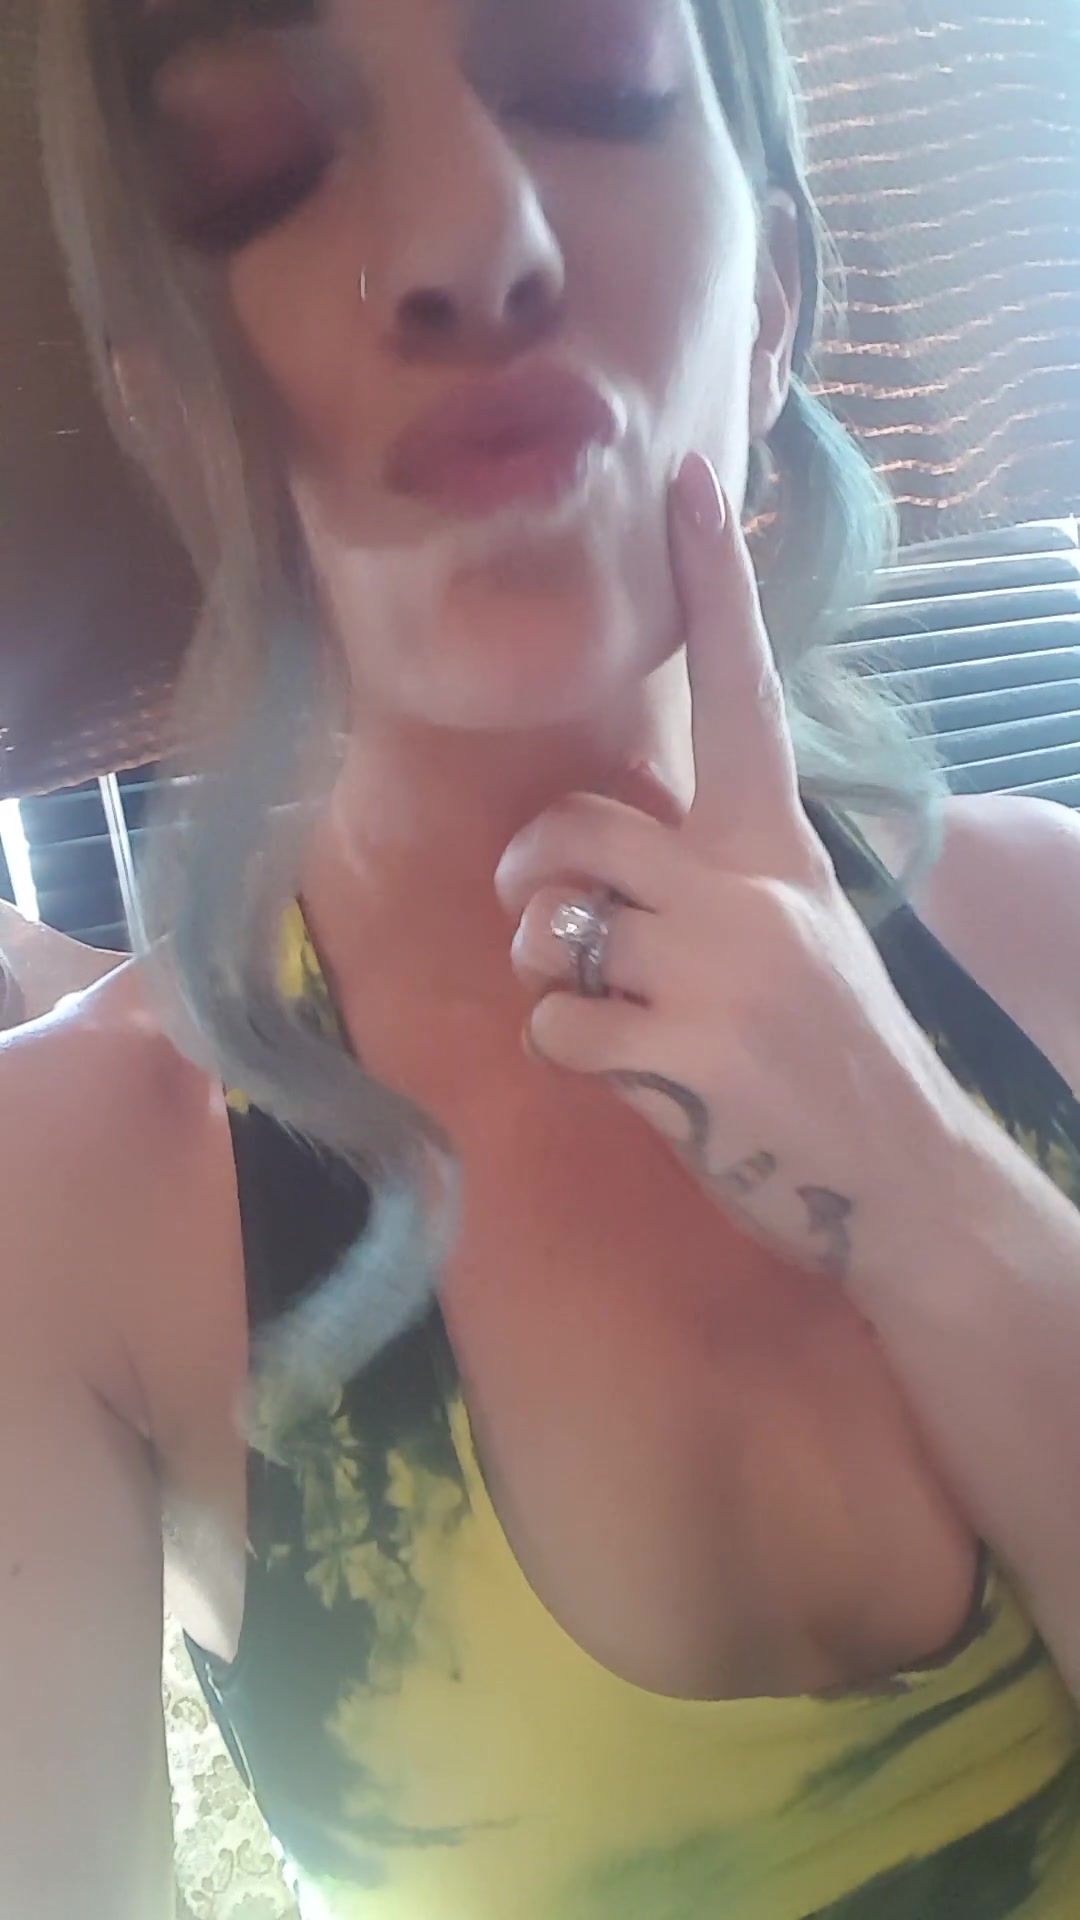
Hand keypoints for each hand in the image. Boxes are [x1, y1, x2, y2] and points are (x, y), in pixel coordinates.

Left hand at [494, 453, 959, 1283]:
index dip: (711, 588)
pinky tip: (633, 1075)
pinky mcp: (682, 1058)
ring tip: (605, 1006)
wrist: (900, 1175)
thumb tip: (593, 854)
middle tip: (531, 904)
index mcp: (779, 847)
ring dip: (550, 972)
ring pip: (550, 928)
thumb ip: (712, 873)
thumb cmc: (834, 1046)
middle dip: (529, 868)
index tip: (685, 484)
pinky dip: (570, 1054)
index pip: (740, 695)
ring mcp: (716, 974)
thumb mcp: (798, 928)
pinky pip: (554, 1026)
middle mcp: (748, 893)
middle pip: (577, 827)